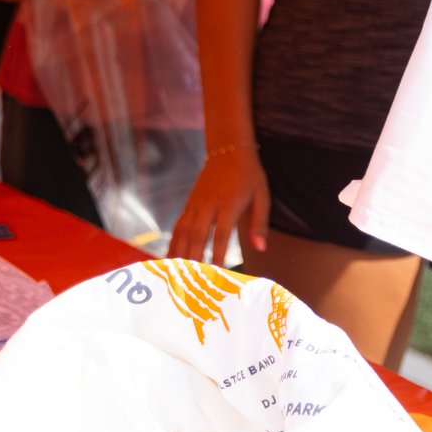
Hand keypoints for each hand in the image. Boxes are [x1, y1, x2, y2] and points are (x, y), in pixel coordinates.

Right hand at [167, 142, 271, 263]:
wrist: (228, 150)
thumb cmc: (249, 176)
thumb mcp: (262, 197)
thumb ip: (260, 224)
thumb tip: (261, 248)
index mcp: (229, 204)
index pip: (222, 234)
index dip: (219, 254)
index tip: (217, 272)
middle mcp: (208, 205)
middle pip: (198, 235)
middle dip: (194, 258)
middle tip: (192, 280)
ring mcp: (196, 204)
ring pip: (183, 231)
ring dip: (179, 253)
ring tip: (175, 274)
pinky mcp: (189, 204)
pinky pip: (178, 226)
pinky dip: (173, 243)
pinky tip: (170, 258)